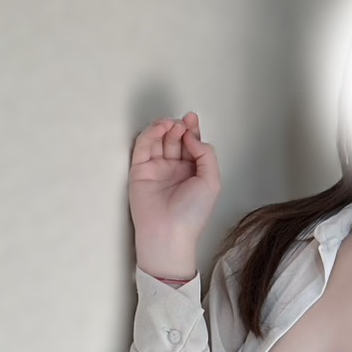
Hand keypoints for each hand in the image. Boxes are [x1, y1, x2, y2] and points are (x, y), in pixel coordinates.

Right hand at [129, 112, 220, 275]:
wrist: (169, 232)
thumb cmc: (191, 214)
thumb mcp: (211, 181)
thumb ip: (206, 154)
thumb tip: (191, 137)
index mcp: (193, 172)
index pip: (191, 144)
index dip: (192, 130)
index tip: (193, 119)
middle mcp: (175, 168)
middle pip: (175, 138)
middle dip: (179, 127)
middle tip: (182, 124)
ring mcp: (157, 168)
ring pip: (159, 139)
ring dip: (165, 127)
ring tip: (172, 125)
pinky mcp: (140, 169)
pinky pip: (144, 146)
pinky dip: (151, 133)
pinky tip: (160, 128)